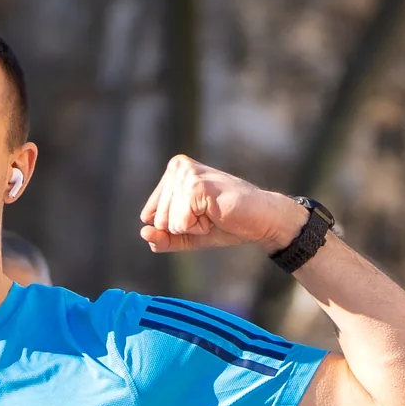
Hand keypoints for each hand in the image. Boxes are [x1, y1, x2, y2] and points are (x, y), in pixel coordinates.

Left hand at [138, 156, 307, 254]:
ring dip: (192, 227)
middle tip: (209, 215)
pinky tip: (215, 214)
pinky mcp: (196, 185)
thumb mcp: (187, 235)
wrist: (260, 221)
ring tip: (213, 213)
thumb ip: (162, 238)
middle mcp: (178, 166)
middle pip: (157, 219)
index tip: (199, 215)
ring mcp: (187, 174)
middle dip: (183, 227)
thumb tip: (144, 234)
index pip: (149, 215)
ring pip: (167, 222)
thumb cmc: (226, 223)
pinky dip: (198, 228)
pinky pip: (180, 223)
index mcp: (173, 171)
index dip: (173, 226)